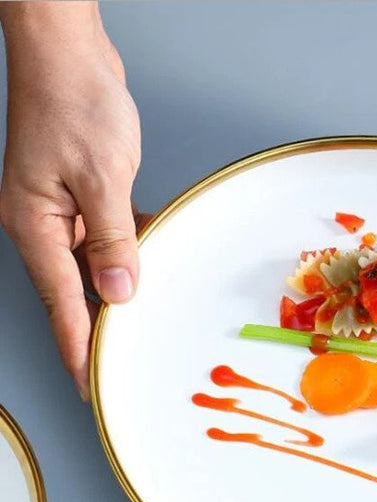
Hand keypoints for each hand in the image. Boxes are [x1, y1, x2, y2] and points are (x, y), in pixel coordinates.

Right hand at [0, 1, 141, 398]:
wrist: (68, 52)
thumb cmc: (75, 102)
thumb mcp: (101, 177)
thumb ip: (112, 238)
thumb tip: (118, 290)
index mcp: (36, 225)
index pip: (61, 303)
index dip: (78, 347)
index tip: (89, 383)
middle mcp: (43, 224)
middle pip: (74, 290)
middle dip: (99, 326)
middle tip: (121, 362)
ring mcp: (61, 209)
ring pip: (93, 264)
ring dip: (120, 283)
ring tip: (143, 314)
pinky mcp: (81, 195)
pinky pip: (104, 235)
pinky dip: (127, 245)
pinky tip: (149, 247)